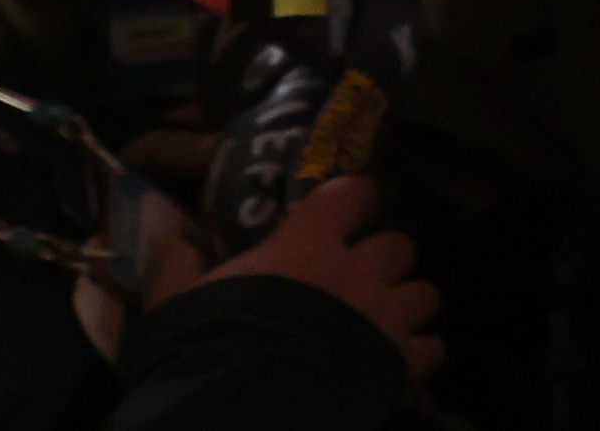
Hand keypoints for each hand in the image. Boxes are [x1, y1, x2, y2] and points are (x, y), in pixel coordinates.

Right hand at [187, 175, 442, 382]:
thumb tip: (170, 238)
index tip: (349, 208)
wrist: (242, 407)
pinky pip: (430, 347)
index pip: (353, 192)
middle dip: (382, 260)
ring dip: (405, 304)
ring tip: (383, 321)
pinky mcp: (400, 363)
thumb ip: (178, 266)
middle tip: (358, 278)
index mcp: (309, 243)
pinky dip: (416, 354)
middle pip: (398, 245)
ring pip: (423, 293)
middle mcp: (359, 271)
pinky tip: (395, 364)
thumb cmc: (211, 342)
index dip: (355, 198)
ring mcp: (385, 317)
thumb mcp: (179, 302)